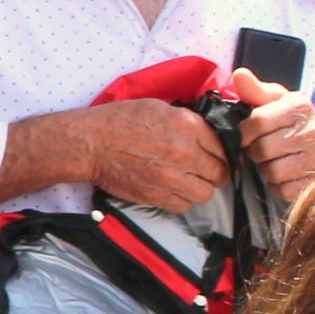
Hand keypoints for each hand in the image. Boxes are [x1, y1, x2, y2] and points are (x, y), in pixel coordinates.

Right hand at [76, 99, 231, 207]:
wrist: (91, 143)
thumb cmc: (118, 121)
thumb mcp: (159, 107)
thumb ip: (186, 121)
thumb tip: (204, 132)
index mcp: (187, 125)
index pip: (223, 146)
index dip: (220, 151)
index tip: (215, 154)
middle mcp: (185, 152)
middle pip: (220, 172)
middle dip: (214, 171)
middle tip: (204, 170)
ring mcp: (172, 177)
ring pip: (206, 193)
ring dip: (200, 188)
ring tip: (189, 182)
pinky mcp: (157, 195)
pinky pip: (184, 205)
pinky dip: (181, 200)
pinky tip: (173, 189)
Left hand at [224, 70, 314, 204]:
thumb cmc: (292, 121)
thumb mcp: (276, 101)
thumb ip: (255, 90)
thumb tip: (239, 74)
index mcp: (300, 107)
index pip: (257, 122)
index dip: (246, 131)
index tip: (249, 133)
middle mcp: (313, 132)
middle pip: (262, 149)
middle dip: (256, 151)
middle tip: (264, 147)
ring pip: (271, 171)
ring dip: (266, 168)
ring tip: (276, 159)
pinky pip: (281, 189)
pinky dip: (277, 184)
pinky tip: (286, 172)